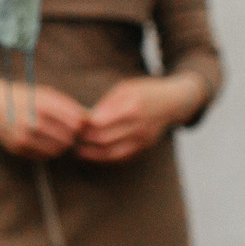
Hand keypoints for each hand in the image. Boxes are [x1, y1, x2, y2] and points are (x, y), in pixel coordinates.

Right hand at [0, 70, 87, 158]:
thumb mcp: (42, 93)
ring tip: (57, 135)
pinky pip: (44, 156)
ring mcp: (24, 137)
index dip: (83, 123)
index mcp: (41, 104)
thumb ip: (66, 105)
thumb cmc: (19, 95)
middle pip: (69, 137)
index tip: (82, 122)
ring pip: (59, 149)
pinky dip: (48, 150)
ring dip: (62, 144)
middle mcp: (32, 122)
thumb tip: (89, 121)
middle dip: (73, 135)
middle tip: (71, 131)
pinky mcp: (17, 148)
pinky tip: (43, 141)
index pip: (76, 120)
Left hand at [76, 76, 199, 163]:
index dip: (83, 125)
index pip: (100, 122)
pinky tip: (93, 154)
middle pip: (104, 139)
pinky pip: (123, 157)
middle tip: (69, 137)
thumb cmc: (146, 91)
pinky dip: (106, 158)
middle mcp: (139, 125)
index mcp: (132, 107)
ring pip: (112, 152)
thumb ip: (107, 103)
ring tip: (77, 150)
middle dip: (84, 140)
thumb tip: (87, 117)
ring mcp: (143, 138)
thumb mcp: (126, 87)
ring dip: (93, 153)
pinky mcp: (145, 146)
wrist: (175, 102)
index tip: (71, 123)